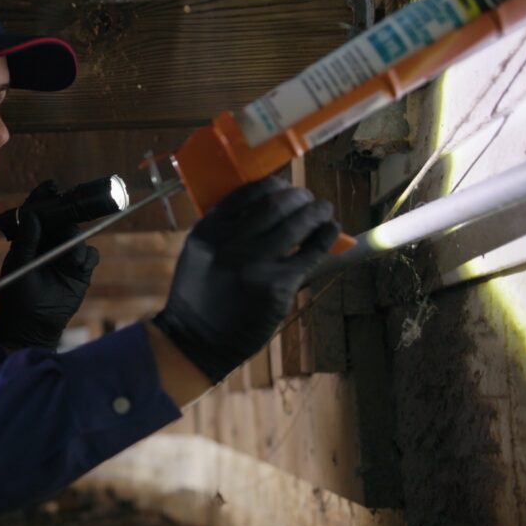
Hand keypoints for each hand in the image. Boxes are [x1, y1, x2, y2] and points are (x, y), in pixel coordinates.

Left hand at [0, 181, 99, 349]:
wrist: (32, 326)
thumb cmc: (17, 295)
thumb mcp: (18, 265)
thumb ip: (26, 240)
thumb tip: (32, 215)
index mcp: (32, 238)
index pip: (40, 213)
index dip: (46, 198)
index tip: (52, 187)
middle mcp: (50, 243)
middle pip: (64, 220)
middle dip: (68, 213)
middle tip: (72, 207)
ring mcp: (67, 256)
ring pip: (79, 236)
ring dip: (75, 242)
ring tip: (67, 258)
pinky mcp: (80, 271)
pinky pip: (90, 256)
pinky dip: (85, 258)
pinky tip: (75, 267)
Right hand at [152, 175, 338, 382]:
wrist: (195, 341)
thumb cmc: (200, 296)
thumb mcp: (198, 255)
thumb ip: (223, 231)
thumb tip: (266, 206)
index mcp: (207, 231)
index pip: (247, 193)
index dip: (273, 184)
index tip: (285, 186)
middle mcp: (229, 243)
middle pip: (276, 204)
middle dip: (299, 196)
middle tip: (308, 199)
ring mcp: (254, 264)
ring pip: (297, 223)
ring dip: (317, 211)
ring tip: (323, 210)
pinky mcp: (276, 285)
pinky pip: (310, 252)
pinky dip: (326, 236)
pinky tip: (330, 231)